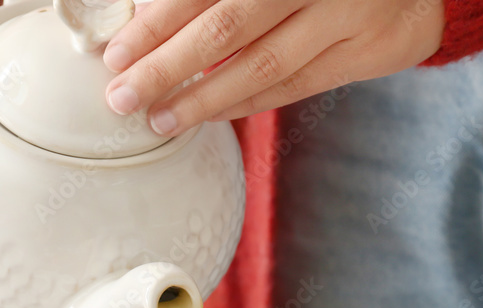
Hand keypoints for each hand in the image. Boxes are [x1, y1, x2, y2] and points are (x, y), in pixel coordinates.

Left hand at [102, 0, 445, 136]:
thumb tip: (149, 17)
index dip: (158, 21)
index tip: (117, 52)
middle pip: (228, 26)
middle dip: (168, 65)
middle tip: (124, 95)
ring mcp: (344, 14)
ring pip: (263, 65)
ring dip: (205, 98)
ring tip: (160, 118)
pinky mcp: (366, 50)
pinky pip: (295, 86)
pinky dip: (248, 102)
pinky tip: (211, 115)